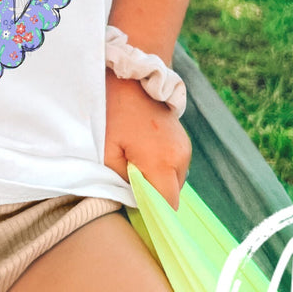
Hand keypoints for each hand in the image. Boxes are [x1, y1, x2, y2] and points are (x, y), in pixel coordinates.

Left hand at [104, 71, 190, 210]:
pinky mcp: (183, 141)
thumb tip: (133, 201)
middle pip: (172, 195)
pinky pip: (174, 166)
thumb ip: (120, 182)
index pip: (167, 205)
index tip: (136, 214)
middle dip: (152, 196)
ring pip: (174, 181)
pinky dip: (160, 168)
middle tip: (128, 186)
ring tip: (133, 165)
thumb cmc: (112, 112)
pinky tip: (141, 156)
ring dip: (156, 181)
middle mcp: (181, 157)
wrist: (129, 77)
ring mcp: (185, 147)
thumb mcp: (107, 150)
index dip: (152, 214)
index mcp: (162, 161)